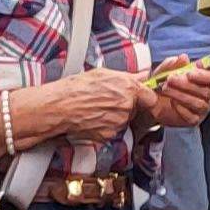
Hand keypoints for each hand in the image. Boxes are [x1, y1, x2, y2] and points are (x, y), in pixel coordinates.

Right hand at [12, 67, 146, 146]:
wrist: (59, 107)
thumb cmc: (76, 88)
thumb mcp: (103, 74)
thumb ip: (127, 76)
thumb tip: (142, 75)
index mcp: (129, 88)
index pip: (150, 97)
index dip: (145, 97)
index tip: (140, 97)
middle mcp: (127, 106)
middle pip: (136, 109)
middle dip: (127, 105)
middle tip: (109, 100)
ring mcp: (119, 122)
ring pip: (124, 120)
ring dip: (116, 116)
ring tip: (97, 108)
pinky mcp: (109, 135)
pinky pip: (113, 130)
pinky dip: (106, 126)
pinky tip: (93, 118)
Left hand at [148, 62, 209, 126]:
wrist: (154, 100)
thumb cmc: (165, 82)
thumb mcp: (166, 70)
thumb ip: (174, 64)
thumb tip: (183, 58)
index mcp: (207, 79)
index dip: (207, 75)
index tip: (190, 72)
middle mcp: (208, 94)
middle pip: (206, 91)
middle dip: (186, 84)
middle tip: (170, 79)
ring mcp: (202, 108)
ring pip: (198, 103)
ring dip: (180, 95)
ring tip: (165, 88)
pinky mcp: (194, 119)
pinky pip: (191, 116)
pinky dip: (180, 108)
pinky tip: (171, 102)